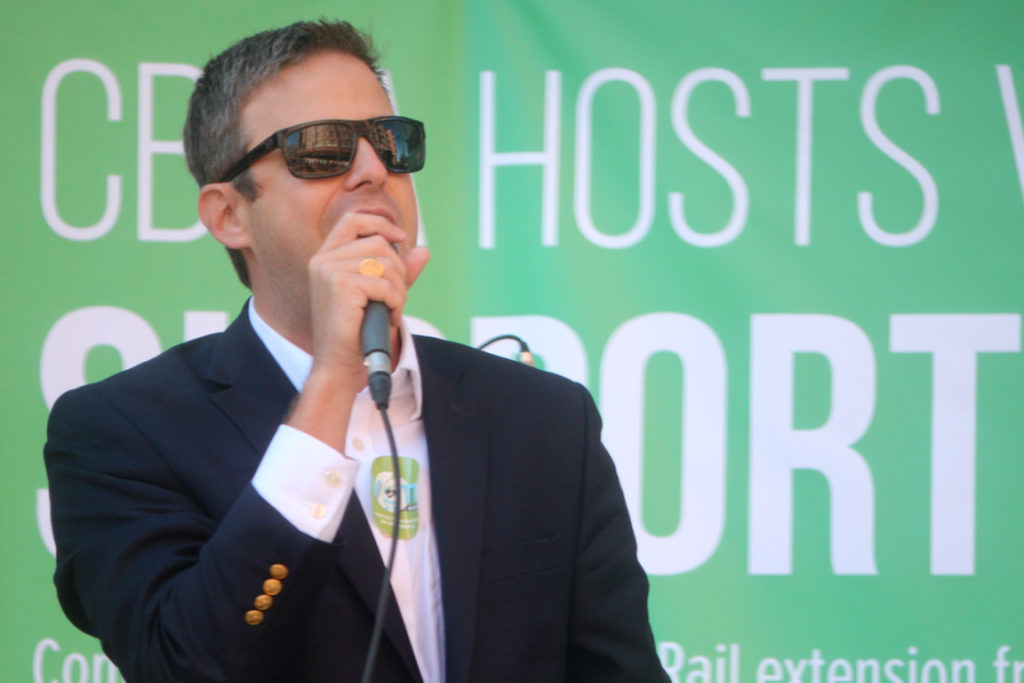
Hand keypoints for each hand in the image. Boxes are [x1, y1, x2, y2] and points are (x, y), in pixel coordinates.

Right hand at [287, 212, 428, 449]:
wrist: (340, 365)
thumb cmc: (356, 333)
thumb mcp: (380, 296)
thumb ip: (399, 272)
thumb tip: (424, 251)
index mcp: (326, 259)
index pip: (353, 221)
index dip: (379, 223)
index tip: (400, 238)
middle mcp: (323, 261)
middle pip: (378, 243)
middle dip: (397, 270)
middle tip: (394, 298)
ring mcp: (329, 271)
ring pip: (384, 263)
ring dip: (398, 289)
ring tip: (389, 310)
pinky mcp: (340, 285)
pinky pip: (385, 283)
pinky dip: (395, 302)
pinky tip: (387, 317)